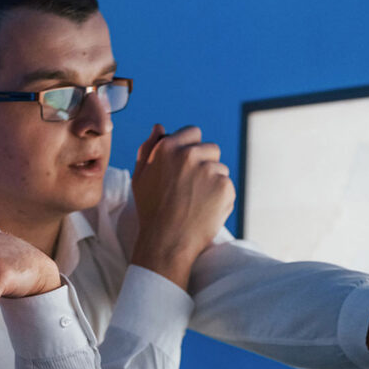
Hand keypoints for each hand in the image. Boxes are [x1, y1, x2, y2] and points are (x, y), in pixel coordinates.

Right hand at [130, 124, 234, 288]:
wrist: (166, 242)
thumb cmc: (151, 211)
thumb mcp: (140, 178)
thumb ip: (148, 149)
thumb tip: (159, 127)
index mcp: (168, 148)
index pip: (193, 132)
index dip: (191, 148)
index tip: (187, 166)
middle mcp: (190, 155)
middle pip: (210, 148)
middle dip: (204, 163)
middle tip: (191, 188)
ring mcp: (209, 170)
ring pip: (220, 168)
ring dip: (213, 181)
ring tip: (196, 202)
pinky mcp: (224, 187)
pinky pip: (227, 186)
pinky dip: (220, 198)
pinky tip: (205, 210)